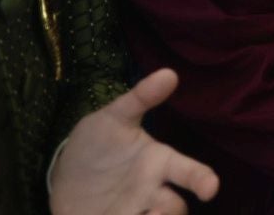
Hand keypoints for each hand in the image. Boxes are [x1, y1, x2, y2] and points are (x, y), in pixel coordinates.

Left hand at [50, 69, 219, 214]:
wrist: (63, 176)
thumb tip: (170, 72)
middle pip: (176, 207)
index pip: (189, 172)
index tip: (210, 188)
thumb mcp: (113, 118)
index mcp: (158, 163)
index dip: (202, 180)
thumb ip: (140, 98)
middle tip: (158, 212)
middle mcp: (152, 191)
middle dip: (172, 212)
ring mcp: (135, 211)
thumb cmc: (97, 145)